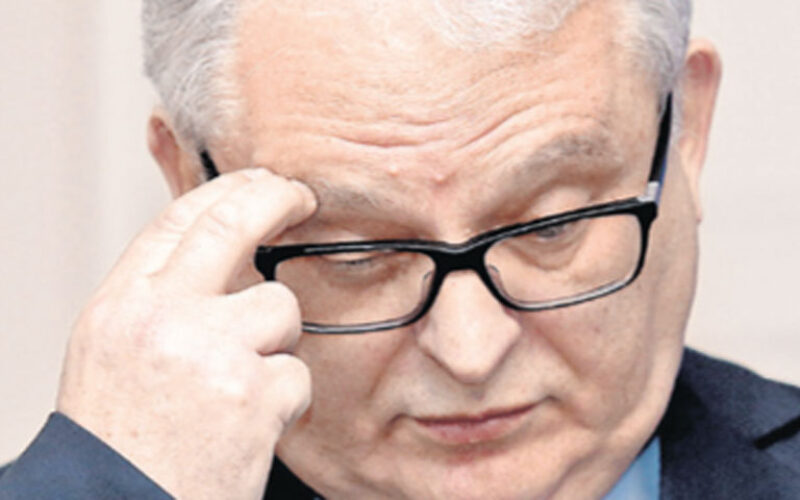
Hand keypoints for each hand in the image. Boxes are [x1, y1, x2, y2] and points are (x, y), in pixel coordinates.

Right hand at [56, 168, 315, 499]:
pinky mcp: (253, 394)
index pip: (177, 221)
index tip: (258, 182)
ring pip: (279, 306)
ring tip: (240, 388)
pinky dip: (285, 399)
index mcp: (121, 307)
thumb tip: (224, 255)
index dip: (226, 191)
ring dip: (276, 342)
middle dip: (275, 198)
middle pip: (231, 225)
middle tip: (300, 196)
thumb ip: (163, 300)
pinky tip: (249, 427)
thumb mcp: (116, 353)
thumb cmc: (122, 442)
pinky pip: (297, 372)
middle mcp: (162, 319)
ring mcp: (210, 353)